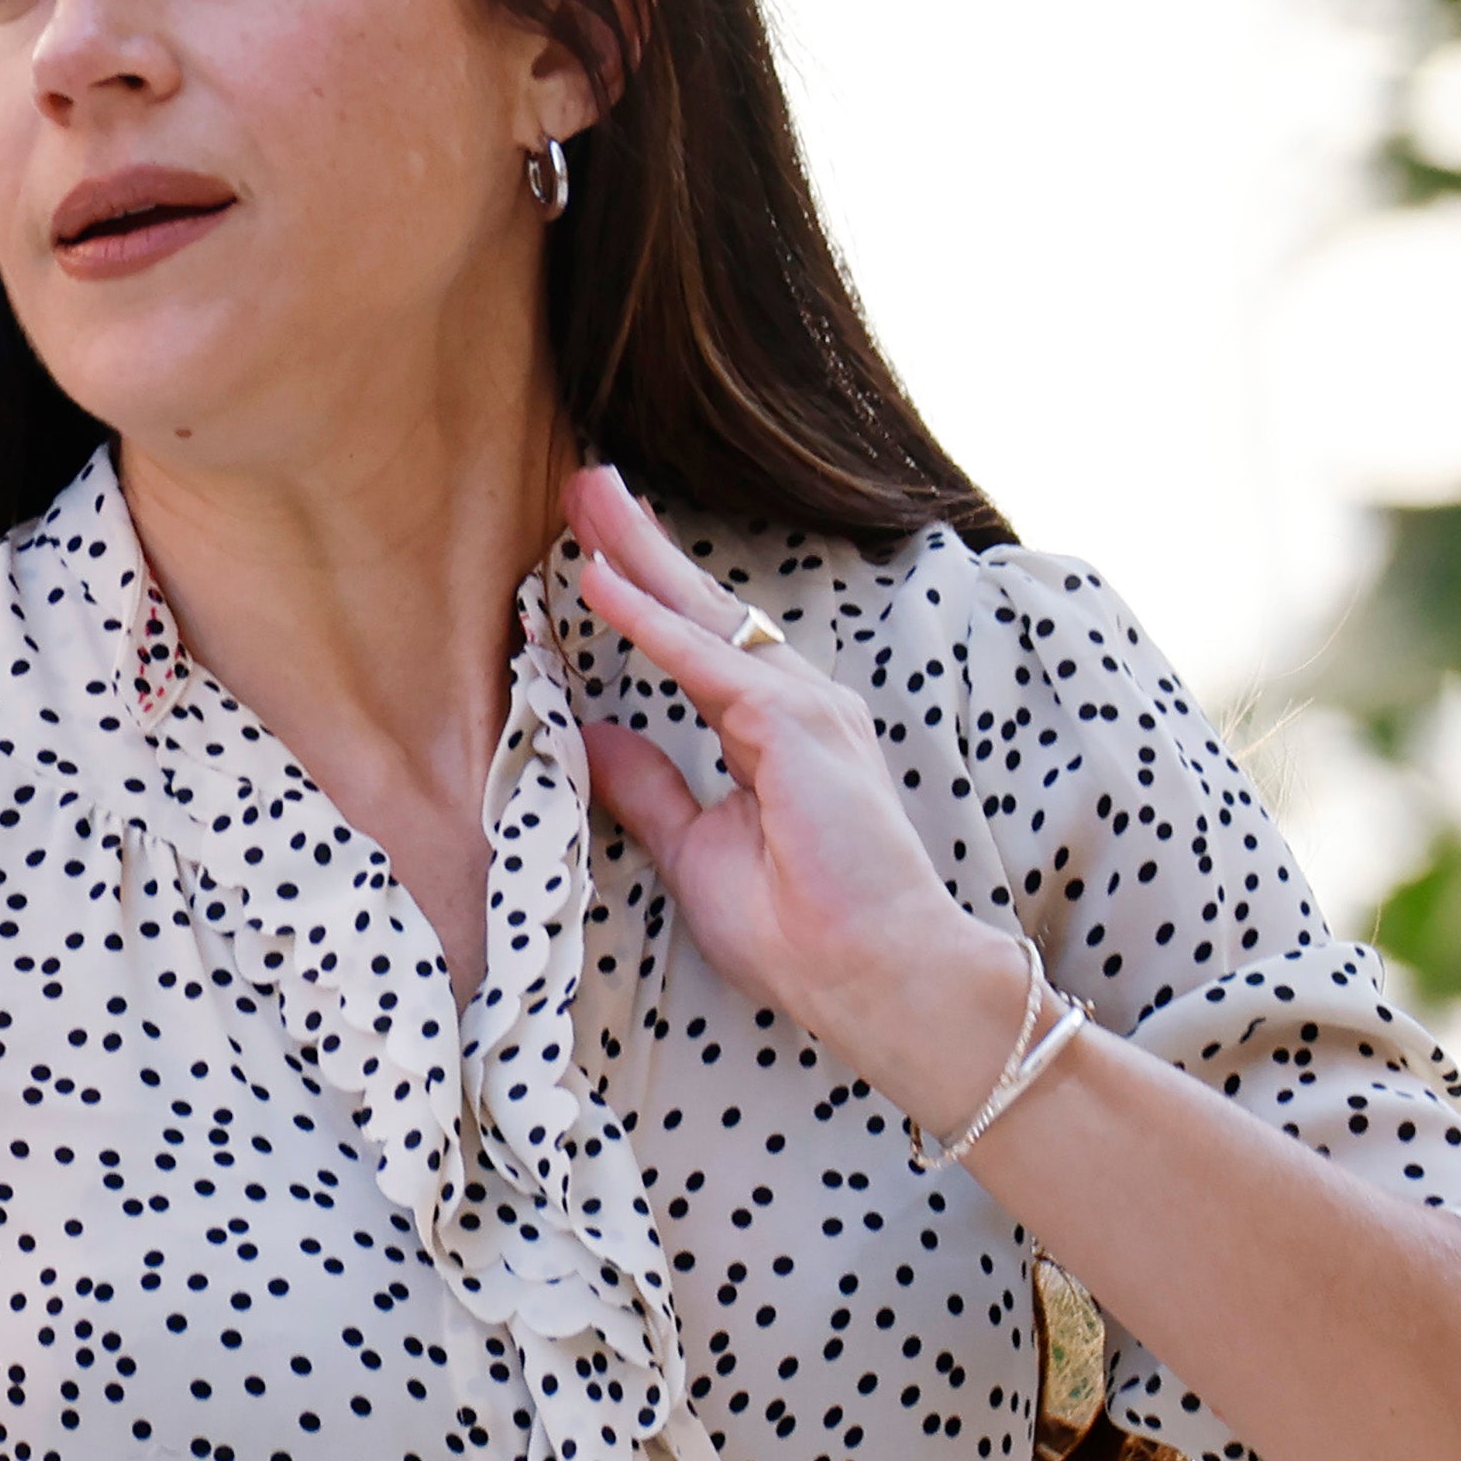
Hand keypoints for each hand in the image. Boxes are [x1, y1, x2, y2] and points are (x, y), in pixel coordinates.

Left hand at [566, 466, 1015, 1120]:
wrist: (875, 979)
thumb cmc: (801, 931)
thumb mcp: (696, 849)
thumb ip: (653, 789)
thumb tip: (600, 736)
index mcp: (775, 728)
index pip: (697, 640)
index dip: (644, 589)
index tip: (589, 543)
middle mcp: (798, 704)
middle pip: (703, 605)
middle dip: (640, 542)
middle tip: (584, 481)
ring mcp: (807, 709)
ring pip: (706, 615)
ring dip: (640, 556)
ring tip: (585, 498)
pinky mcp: (799, 729)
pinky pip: (706, 663)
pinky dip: (650, 622)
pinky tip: (599, 583)